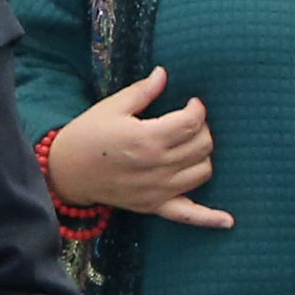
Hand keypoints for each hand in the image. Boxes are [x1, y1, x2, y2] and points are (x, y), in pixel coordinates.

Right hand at [47, 67, 228, 226]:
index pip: (192, 122)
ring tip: (188, 146)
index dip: (197, 108)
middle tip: (187, 122)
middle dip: (201, 128)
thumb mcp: (112, 107)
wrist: (66, 172)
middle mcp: (157, 166)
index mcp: (148, 138)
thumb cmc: (87, 135)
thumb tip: (164, 73)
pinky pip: (189, 215)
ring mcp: (158, 190)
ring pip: (203, 171)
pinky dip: (210, 218)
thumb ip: (143, 91)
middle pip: (203, 145)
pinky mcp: (154, 206)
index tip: (191, 103)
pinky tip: (228, 220)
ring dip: (203, 155)